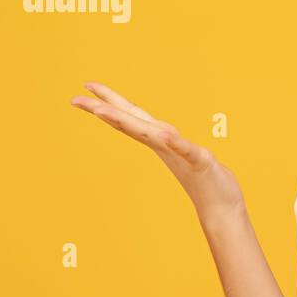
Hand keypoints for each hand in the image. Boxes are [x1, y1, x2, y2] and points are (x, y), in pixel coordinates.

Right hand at [69, 82, 244, 225]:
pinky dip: (175, 142)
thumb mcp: (185, 154)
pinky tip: (165, 134)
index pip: (129, 118)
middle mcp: (165, 146)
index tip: (85, 87)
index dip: (108, 102)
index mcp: (161, 140)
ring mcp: (180, 154)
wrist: (222, 209)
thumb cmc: (206, 182)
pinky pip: (186, 150)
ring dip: (126, 123)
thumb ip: (172, 143)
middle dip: (103, 109)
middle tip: (74, 99)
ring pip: (149, 134)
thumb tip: (161, 132)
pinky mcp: (200, 163)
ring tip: (103, 110)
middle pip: (130, 123)